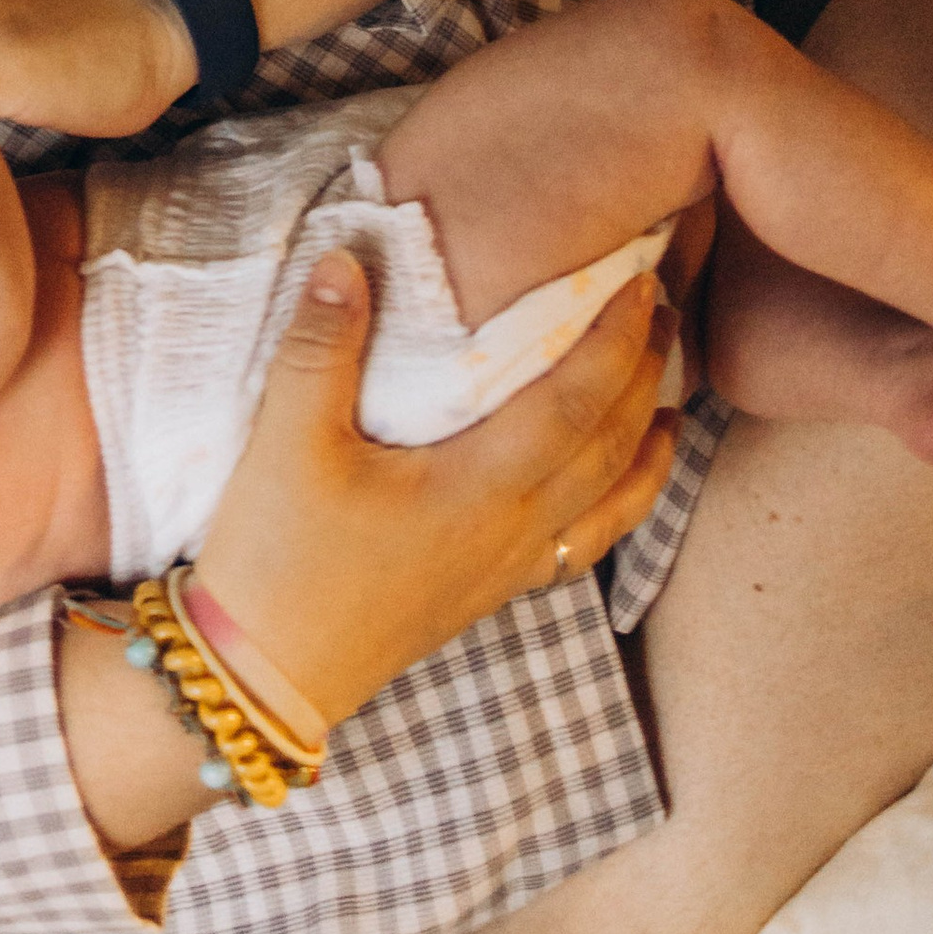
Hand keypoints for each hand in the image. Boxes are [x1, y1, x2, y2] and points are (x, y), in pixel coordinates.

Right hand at [191, 253, 678, 729]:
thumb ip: (321, 345)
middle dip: (644, 376)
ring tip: (669, 396)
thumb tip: (348, 257)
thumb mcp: (286, 443)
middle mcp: (511, 532)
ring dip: (645, 443)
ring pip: (608, 504)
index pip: (573, 406)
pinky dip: (618, 506)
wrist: (263, 676)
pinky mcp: (486, 593)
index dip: (613, 342)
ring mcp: (504, 570)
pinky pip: (582, 545)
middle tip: (667, 311)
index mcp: (477, 491)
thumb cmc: (278, 559)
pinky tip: (613, 486)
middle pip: (608, 449)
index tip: (641, 283)